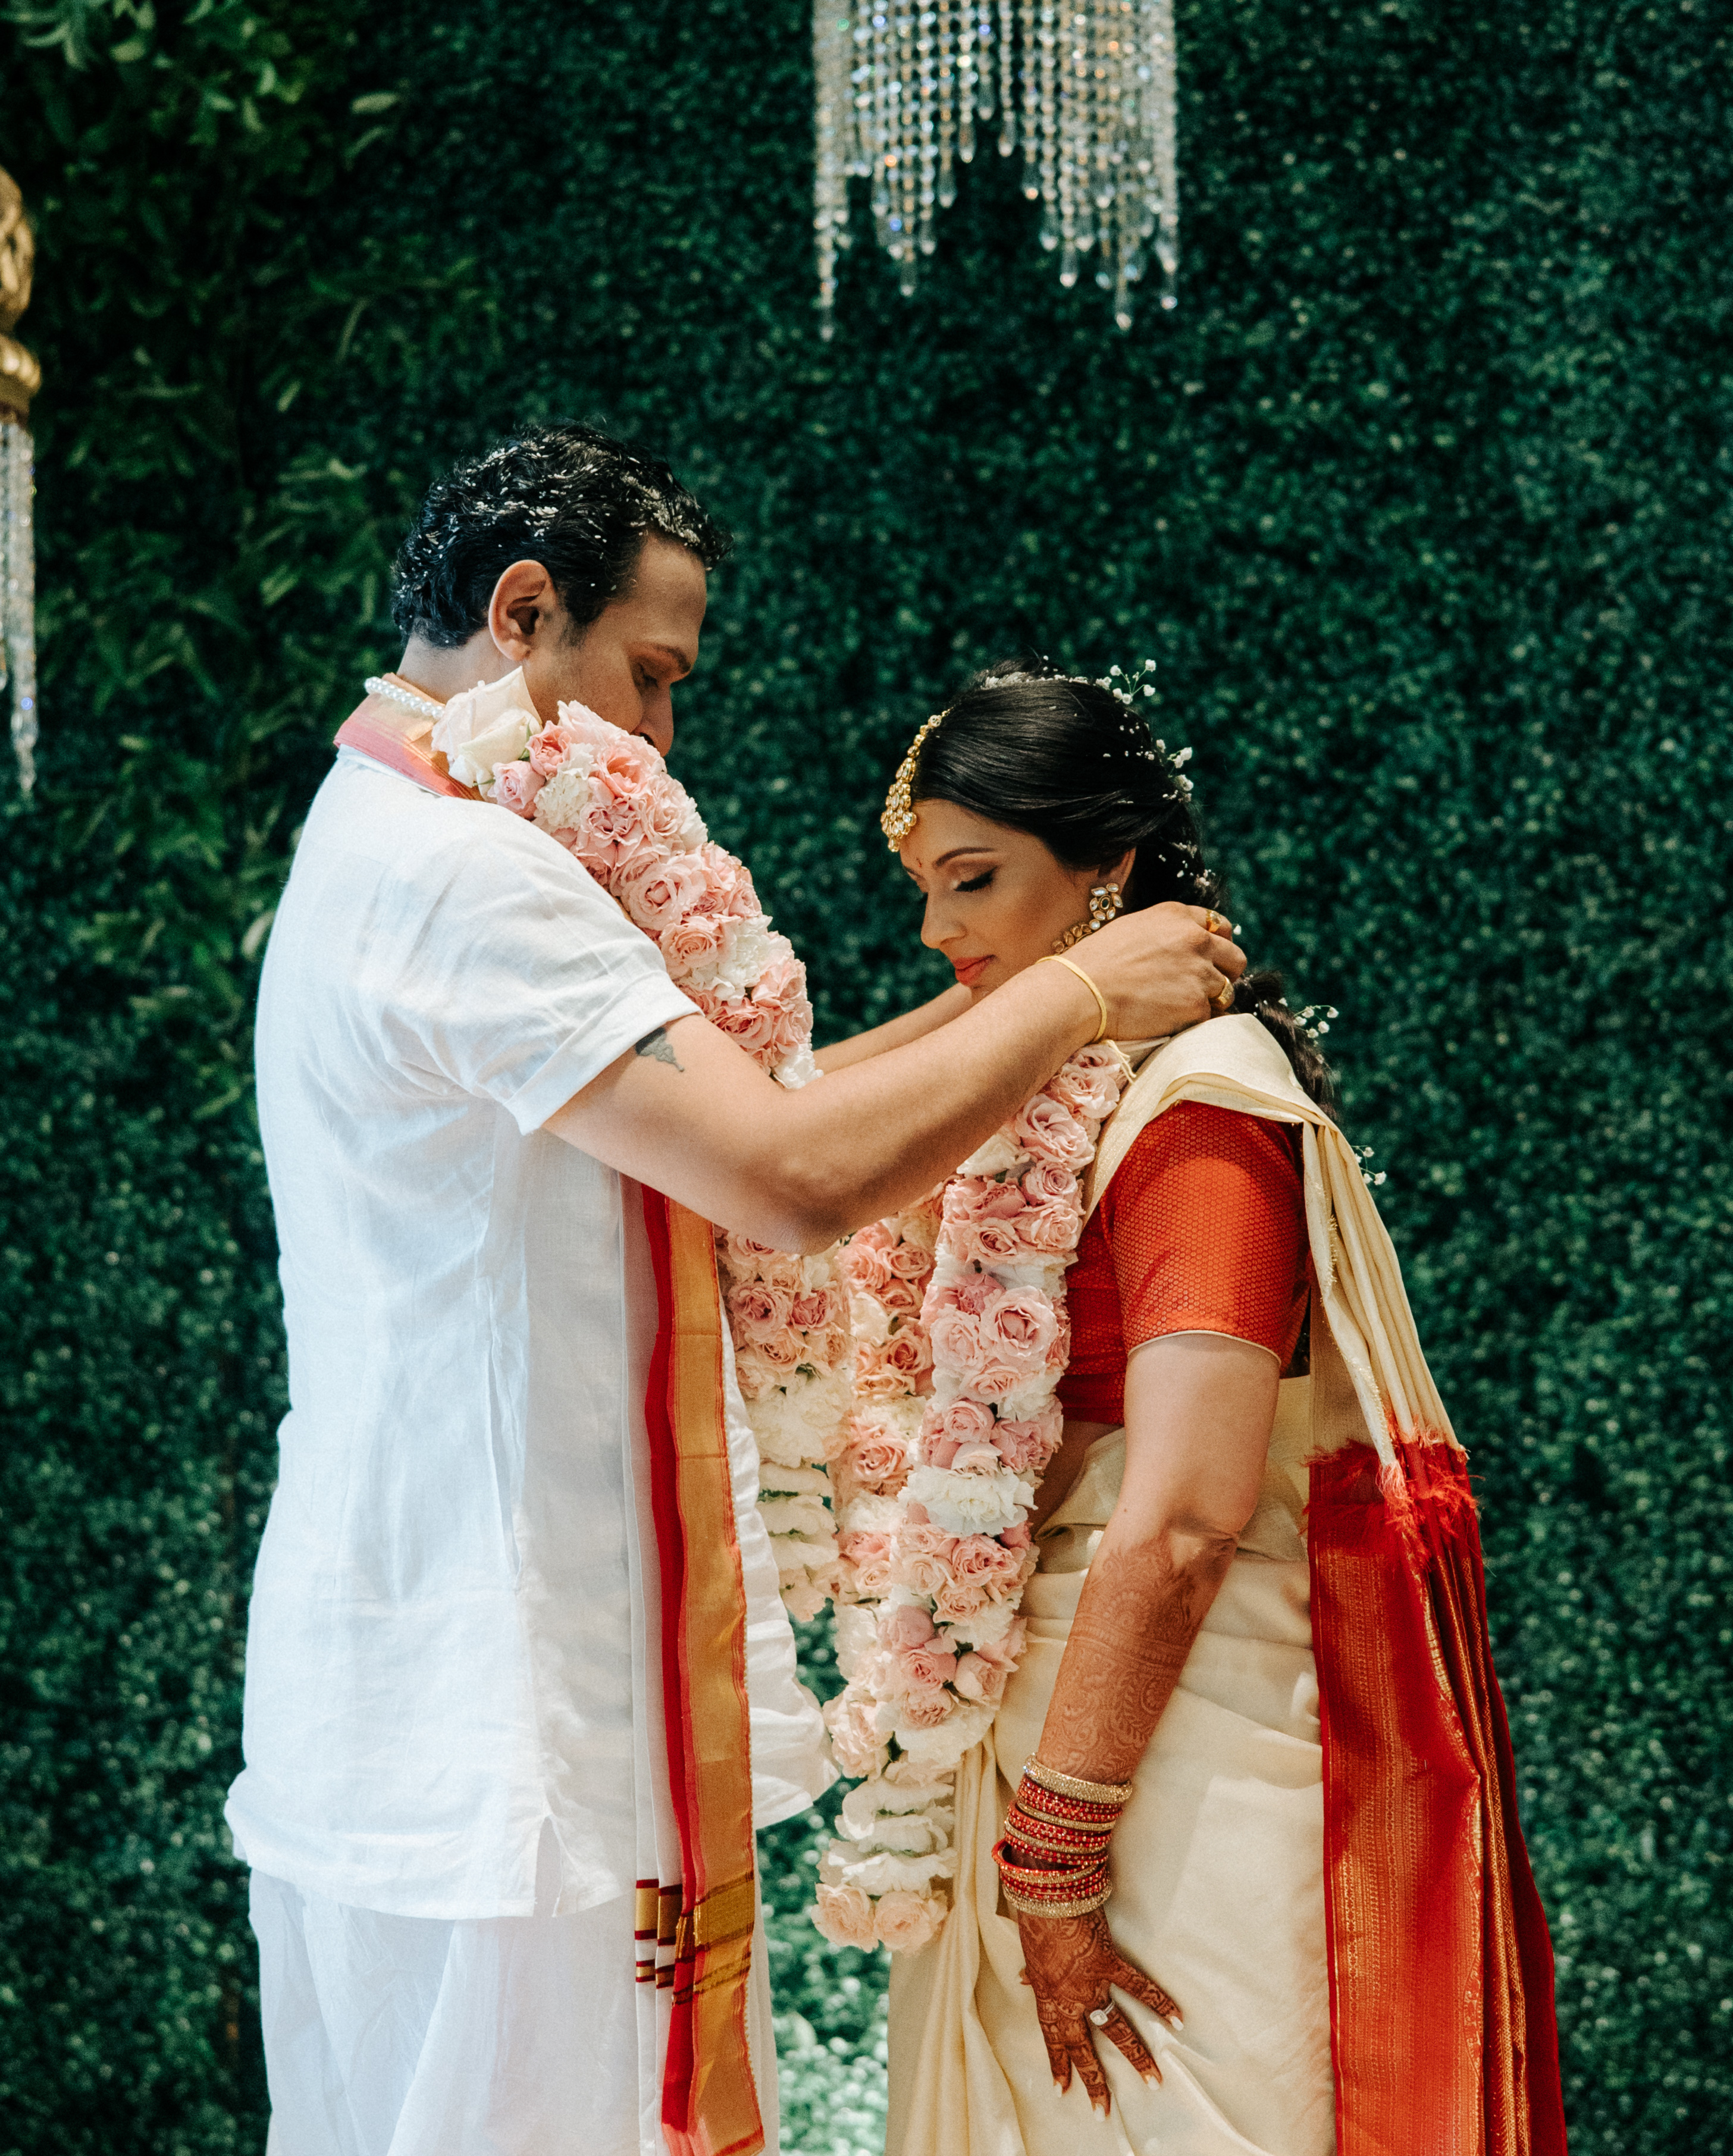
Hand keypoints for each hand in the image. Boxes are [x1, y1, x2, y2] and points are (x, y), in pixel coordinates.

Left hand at [1018, 1908, 1180, 2115]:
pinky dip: (1160, 2003)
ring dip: (1137, 2056)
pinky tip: (1178, 2020)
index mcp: (1048, 1999)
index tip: (1063, 2090)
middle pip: (1084, 2048)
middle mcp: (1070, 2000)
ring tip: (1154, 2080)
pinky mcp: (1111, 1964)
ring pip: (1117, 2029)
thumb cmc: (1033, 1921)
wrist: (1046, 1896)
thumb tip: (1022, 1981)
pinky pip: (1139, 1988)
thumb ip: (1031, 1974)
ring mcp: (1092, 1985)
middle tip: (1103, 2111)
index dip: (1058, 2065)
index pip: (1054, 2041)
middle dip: (1094, 2081)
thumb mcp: (1029, 1954)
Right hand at [1079, 902, 1245, 1039]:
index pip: (1219, 926)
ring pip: (1226, 991)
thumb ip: (1166, 933)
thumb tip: (1183, 948)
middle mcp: (1195, 939)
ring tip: (1176, 1006)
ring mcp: (1199, 973)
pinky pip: (1209, 1017)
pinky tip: (1167, 1019)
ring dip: (1208, 1000)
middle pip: (1235, 958)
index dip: (1216, 945)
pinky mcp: (1196, 1005)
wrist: (1079, 992)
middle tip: (1200, 987)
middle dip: (1223, 974)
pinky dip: (1192, 1021)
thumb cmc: (1095, 963)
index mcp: (1177, 915)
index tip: (1207, 959)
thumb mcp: (1132, 929)